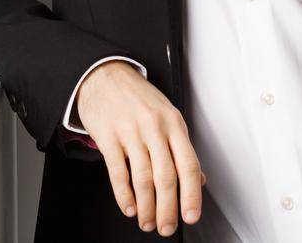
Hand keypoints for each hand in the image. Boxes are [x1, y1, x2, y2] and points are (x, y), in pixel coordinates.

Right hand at [75, 61, 205, 234]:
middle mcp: (154, 127)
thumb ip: (181, 148)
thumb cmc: (137, 97)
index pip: (188, 164)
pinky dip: (124, 194)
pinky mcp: (108, 136)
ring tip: (147, 222)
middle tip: (166, 228)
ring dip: (146, 207)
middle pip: (166, 176)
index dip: (191, 195)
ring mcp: (130, 131)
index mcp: (174, 123)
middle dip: (168, 209)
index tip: (191, 216)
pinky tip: (129, 207)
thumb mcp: (167, 116)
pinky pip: (118, 172)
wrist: (103, 74)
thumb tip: (198, 181)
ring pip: (142, 178)